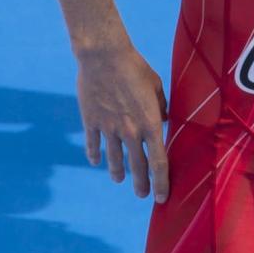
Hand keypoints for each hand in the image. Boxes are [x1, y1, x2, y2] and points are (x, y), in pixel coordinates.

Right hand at [77, 43, 169, 202]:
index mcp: (150, 123)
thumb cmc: (134, 67)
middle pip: (138, 166)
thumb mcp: (155, 85)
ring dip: (118, 172)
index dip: (162, 182)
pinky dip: (95, 155)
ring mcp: (109, 128)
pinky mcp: (91, 122)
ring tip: (120, 180)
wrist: (104, 56)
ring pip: (114, 159)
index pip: (159, 162)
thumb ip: (160, 106)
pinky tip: (96, 161)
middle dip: (141, 184)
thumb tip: (162, 120)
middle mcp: (130, 131)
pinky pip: (93, 145)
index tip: (162, 196)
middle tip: (143, 195)